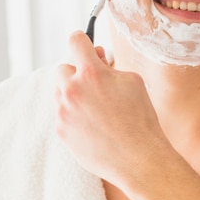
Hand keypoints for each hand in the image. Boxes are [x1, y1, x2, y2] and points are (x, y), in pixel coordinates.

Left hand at [55, 31, 170, 190]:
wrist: (138, 159)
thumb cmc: (140, 119)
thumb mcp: (132, 82)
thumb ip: (109, 65)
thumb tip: (96, 56)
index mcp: (92, 73)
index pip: (75, 41)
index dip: (81, 41)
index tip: (84, 46)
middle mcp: (73, 90)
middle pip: (62, 68)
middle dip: (76, 73)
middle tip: (94, 85)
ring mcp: (63, 111)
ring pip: (59, 92)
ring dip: (72, 95)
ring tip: (95, 110)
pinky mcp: (61, 130)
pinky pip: (61, 114)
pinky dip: (73, 116)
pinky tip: (92, 126)